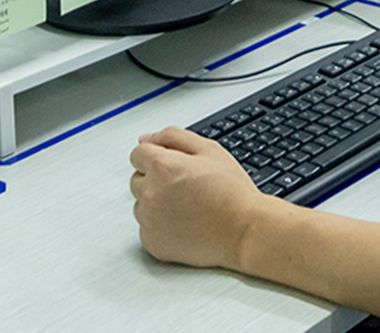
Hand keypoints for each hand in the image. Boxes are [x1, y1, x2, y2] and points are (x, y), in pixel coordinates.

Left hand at [129, 127, 266, 268]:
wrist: (242, 229)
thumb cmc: (231, 191)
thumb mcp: (210, 150)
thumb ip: (174, 137)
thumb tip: (146, 138)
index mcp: (162, 166)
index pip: (137, 154)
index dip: (157, 156)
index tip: (173, 165)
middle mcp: (150, 193)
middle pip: (137, 179)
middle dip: (155, 178)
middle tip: (185, 185)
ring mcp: (148, 220)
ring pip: (140, 204)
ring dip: (156, 201)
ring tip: (186, 205)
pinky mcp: (151, 242)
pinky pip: (146, 227)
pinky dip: (159, 224)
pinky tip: (183, 222)